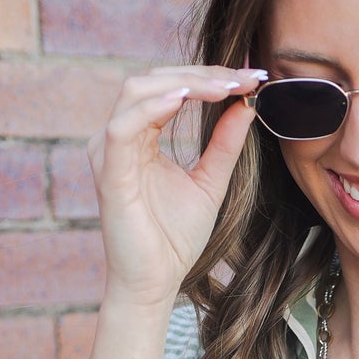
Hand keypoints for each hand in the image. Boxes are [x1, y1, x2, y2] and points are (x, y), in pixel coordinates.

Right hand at [86, 62, 264, 309]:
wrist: (155, 284)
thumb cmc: (174, 239)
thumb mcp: (210, 182)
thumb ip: (225, 145)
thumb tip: (246, 105)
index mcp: (140, 137)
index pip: (171, 88)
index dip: (210, 77)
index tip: (251, 77)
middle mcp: (120, 138)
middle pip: (154, 80)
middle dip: (202, 74)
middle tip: (243, 77)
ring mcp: (110, 153)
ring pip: (137, 92)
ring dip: (182, 83)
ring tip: (223, 86)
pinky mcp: (108, 173)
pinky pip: (123, 127)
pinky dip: (154, 107)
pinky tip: (184, 100)